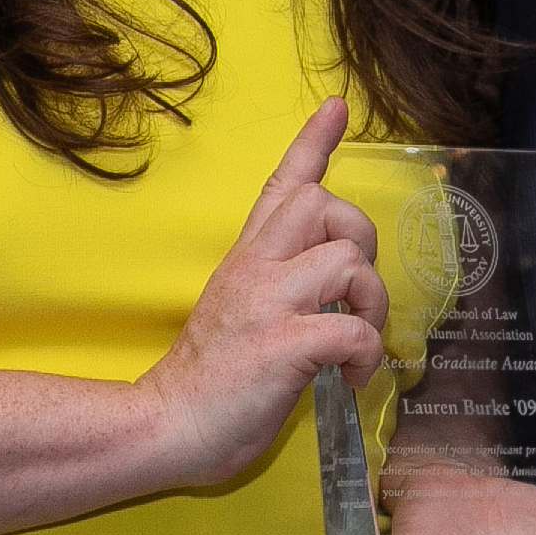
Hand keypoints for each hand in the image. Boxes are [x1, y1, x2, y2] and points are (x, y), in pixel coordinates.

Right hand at [134, 99, 387, 489]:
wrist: (165, 427)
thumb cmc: (209, 380)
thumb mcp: (236, 310)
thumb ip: (274, 284)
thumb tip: (326, 286)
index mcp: (246, 259)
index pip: (281, 185)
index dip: (312, 144)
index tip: (336, 108)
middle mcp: (255, 269)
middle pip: (323, 205)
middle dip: (358, 239)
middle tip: (352, 295)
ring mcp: (267, 304)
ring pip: (346, 260)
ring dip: (371, 303)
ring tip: (356, 345)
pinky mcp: (282, 346)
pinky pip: (351, 328)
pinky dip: (365, 354)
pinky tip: (350, 378)